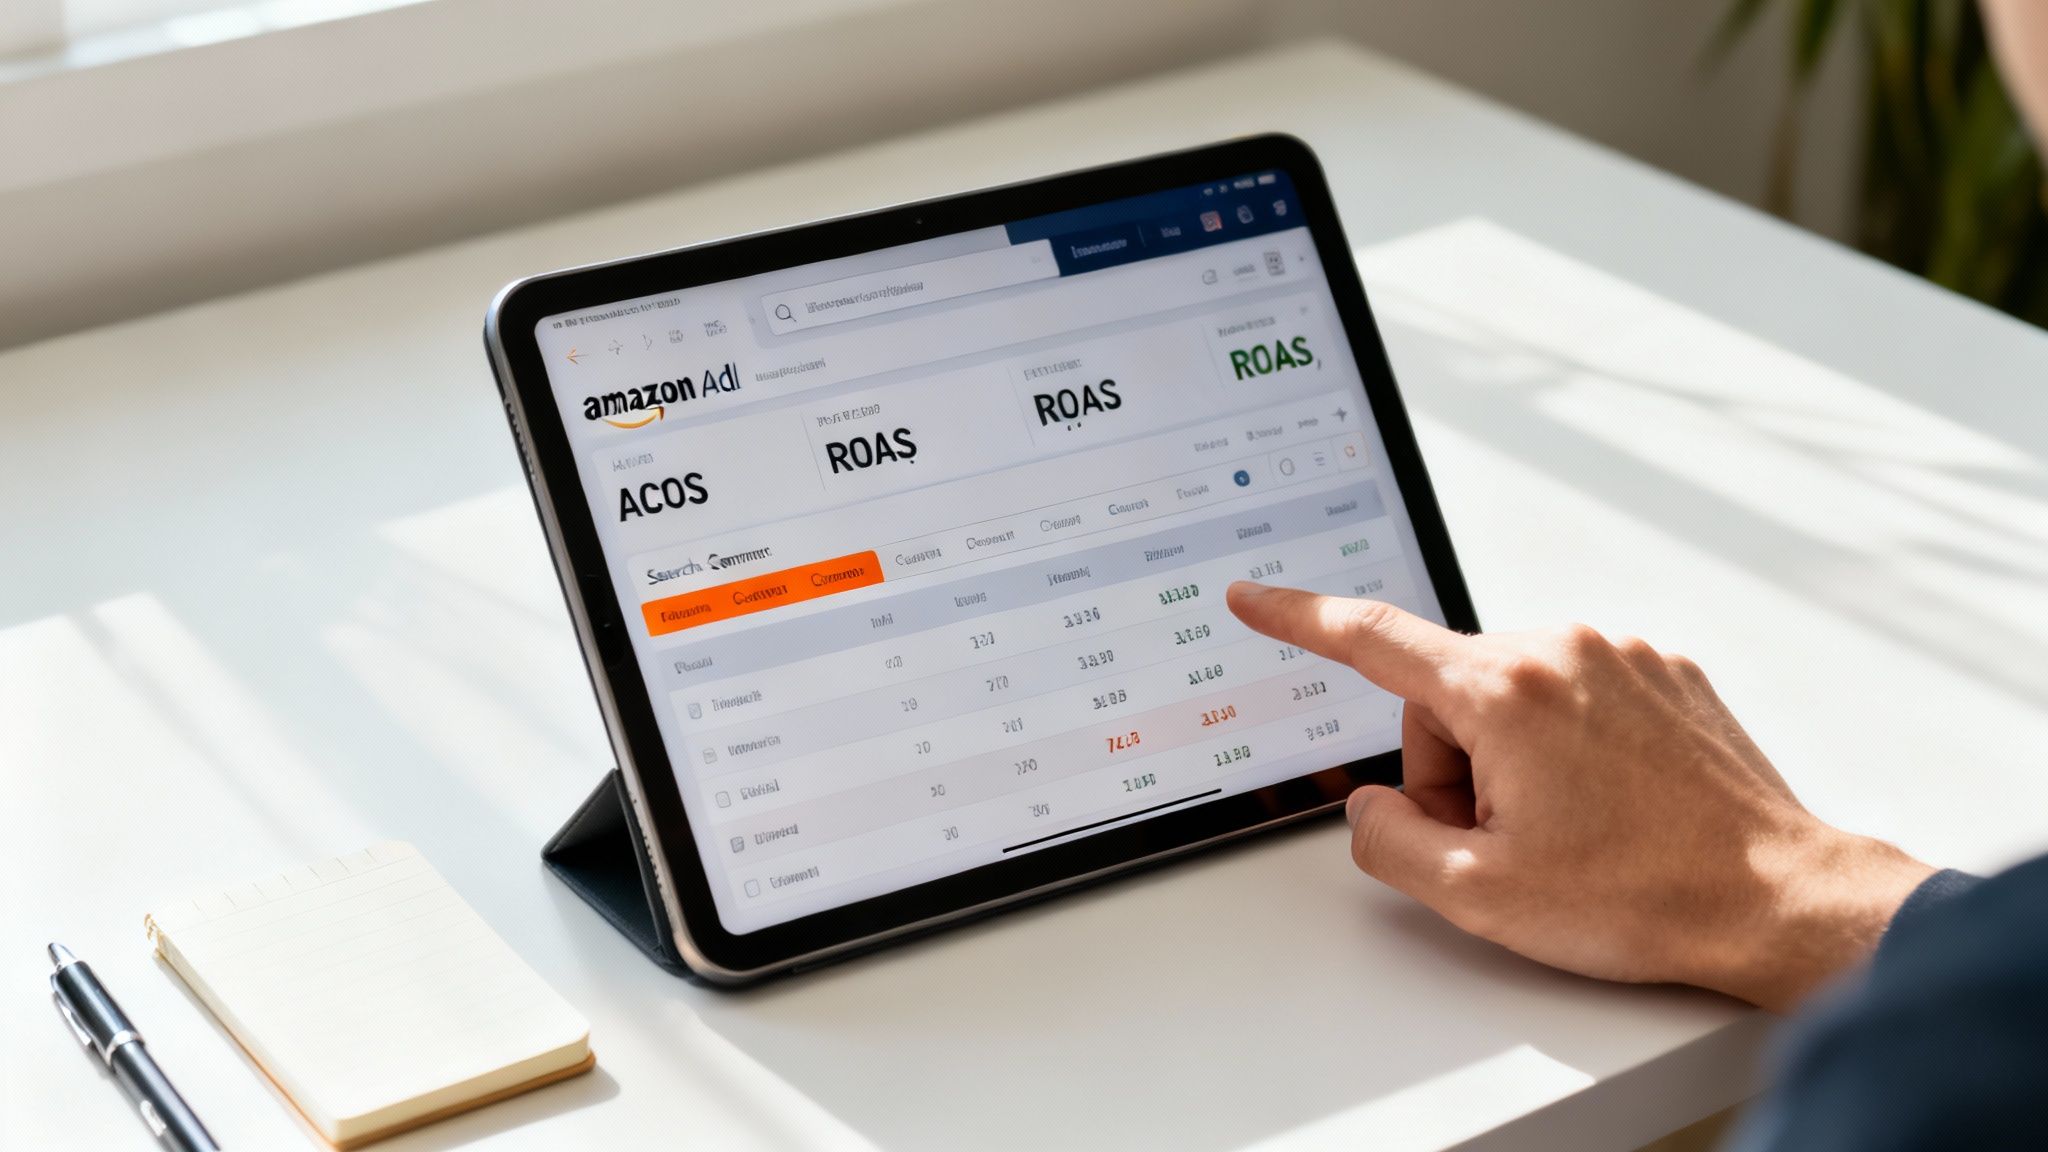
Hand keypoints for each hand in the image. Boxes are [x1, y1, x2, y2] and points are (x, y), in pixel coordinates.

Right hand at [1225, 582, 1934, 1011]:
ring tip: (1571, 831)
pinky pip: (1576, 696)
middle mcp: (1564, 650)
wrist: (1777, 900)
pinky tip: (1609, 807)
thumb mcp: (1476, 893)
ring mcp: (1623, 656)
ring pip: (1512, 697)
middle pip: (1446, 694)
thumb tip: (1373, 808)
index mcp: (1507, 691)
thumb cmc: (1643, 898)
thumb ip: (1386, 840)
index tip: (1254, 597)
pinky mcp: (1666, 673)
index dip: (1297, 618)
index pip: (1372, 639)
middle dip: (1452, 766)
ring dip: (1512, 760)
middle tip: (1504, 840)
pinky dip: (1570, 747)